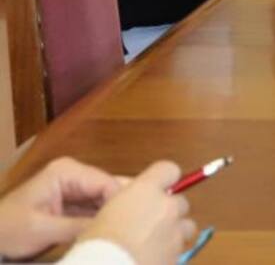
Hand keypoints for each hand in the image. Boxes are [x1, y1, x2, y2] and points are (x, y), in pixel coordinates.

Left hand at [0, 157, 122, 259]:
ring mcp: (74, 188)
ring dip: (112, 215)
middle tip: (134, 227)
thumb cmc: (9, 230)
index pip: (106, 183)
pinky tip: (113, 231)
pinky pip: (95, 209)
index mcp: (67, 171)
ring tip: (127, 231)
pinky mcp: (72, 203)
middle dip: (119, 207)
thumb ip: (79, 226)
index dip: (121, 203)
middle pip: (108, 189)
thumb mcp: (43, 230)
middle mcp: (74, 174)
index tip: (131, 225)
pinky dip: (102, 220)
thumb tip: (113, 229)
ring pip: (104, 200)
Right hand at [76, 161, 195, 264]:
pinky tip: (150, 261)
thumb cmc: (94, 246)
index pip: (169, 170)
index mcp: (146, 191)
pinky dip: (169, 255)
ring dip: (174, 233)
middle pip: (180, 202)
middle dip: (168, 212)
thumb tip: (129, 210)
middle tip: (148, 226)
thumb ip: (125, 206)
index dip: (163, 180)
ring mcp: (177, 233)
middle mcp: (167, 207)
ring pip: (186, 227)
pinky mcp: (179, 257)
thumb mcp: (101, 217)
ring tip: (153, 246)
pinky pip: (180, 251)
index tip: (154, 192)